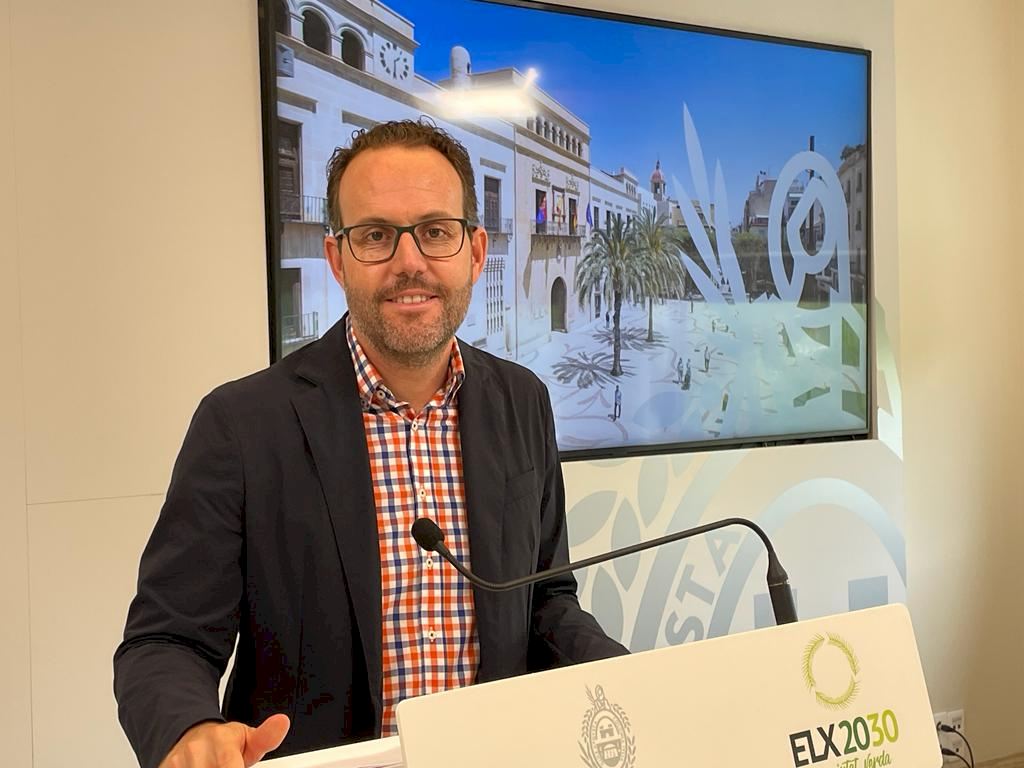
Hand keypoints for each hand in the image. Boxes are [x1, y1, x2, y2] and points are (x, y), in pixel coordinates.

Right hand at [158, 714, 289, 767]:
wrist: (189, 735)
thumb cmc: (222, 742)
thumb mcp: (247, 738)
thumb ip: (266, 737)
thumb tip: (282, 722)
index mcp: (221, 743)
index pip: (229, 767)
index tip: (237, 767)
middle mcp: (195, 753)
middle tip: (230, 765)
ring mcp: (176, 763)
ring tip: (213, 765)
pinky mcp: (162, 767)